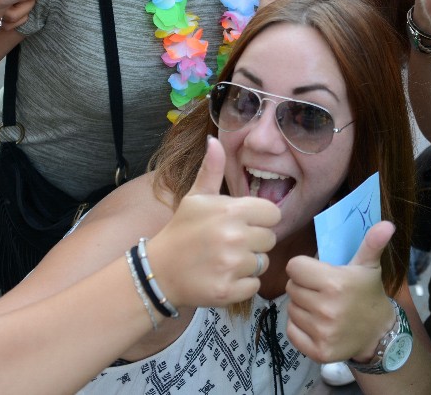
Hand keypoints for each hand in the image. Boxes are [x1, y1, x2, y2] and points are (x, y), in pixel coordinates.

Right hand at [147, 137, 279, 308]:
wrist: (158, 271)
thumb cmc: (181, 231)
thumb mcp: (195, 197)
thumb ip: (212, 169)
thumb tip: (214, 140)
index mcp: (230, 211)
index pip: (273, 214)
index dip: (260, 219)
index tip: (243, 224)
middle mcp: (233, 236)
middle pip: (270, 240)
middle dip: (254, 242)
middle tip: (230, 244)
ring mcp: (231, 265)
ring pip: (262, 263)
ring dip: (247, 264)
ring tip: (224, 260)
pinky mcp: (228, 290)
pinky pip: (253, 286)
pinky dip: (241, 285)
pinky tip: (222, 276)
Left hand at [285, 221, 396, 363]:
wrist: (379, 333)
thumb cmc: (368, 294)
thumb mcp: (369, 266)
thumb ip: (372, 243)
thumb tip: (387, 224)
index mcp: (335, 283)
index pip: (294, 267)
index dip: (304, 267)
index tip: (317, 272)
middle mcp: (326, 308)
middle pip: (291, 288)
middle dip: (303, 286)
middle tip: (321, 290)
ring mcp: (322, 332)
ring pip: (291, 309)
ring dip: (301, 306)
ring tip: (320, 306)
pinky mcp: (318, 351)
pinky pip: (291, 330)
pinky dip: (299, 326)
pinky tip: (316, 323)